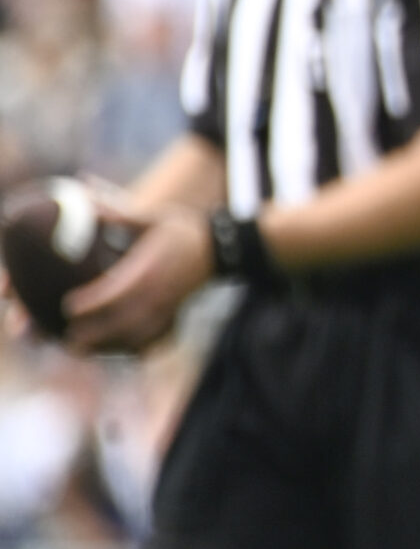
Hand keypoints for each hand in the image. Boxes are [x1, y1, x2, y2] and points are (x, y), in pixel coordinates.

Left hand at [63, 206, 212, 356]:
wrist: (221, 248)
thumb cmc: (181, 230)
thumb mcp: (153, 218)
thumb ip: (120, 213)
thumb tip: (87, 196)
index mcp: (149, 267)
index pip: (117, 289)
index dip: (92, 302)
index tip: (68, 307)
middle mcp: (159, 290)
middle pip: (124, 319)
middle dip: (96, 333)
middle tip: (69, 341)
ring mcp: (170, 305)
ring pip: (138, 334)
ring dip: (111, 346)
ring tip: (86, 351)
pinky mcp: (177, 313)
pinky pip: (156, 338)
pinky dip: (137, 349)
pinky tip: (121, 353)